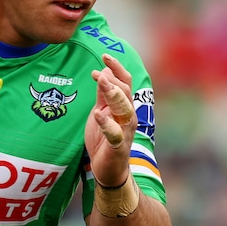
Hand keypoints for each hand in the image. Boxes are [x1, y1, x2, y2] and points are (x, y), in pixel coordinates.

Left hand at [84, 53, 136, 187]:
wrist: (108, 169)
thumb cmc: (105, 138)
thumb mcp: (100, 111)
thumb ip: (103, 95)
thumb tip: (105, 71)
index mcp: (124, 106)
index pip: (125, 82)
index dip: (116, 68)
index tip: (104, 56)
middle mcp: (128, 116)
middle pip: (126, 92)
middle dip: (115, 79)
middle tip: (101, 68)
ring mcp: (125, 131)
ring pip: (124, 110)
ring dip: (113, 95)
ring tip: (102, 83)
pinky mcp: (118, 147)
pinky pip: (115, 134)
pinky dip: (107, 124)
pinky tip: (98, 115)